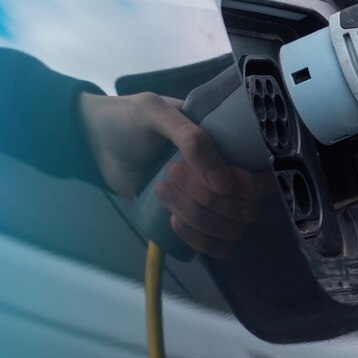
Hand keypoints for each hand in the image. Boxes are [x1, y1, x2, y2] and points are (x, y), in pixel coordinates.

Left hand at [80, 91, 268, 256]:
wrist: (94, 141)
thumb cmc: (128, 119)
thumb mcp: (156, 112)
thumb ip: (191, 138)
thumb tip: (224, 184)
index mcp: (228, 142)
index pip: (262, 176)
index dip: (250, 187)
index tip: (225, 183)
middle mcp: (226, 173)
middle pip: (245, 208)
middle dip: (209, 200)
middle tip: (170, 173)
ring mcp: (209, 199)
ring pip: (230, 229)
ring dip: (199, 218)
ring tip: (161, 190)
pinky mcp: (190, 219)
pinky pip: (214, 245)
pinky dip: (200, 241)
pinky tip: (173, 223)